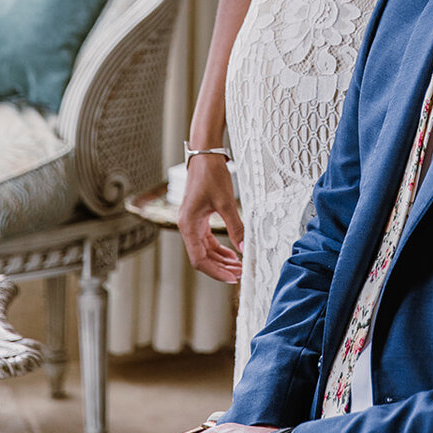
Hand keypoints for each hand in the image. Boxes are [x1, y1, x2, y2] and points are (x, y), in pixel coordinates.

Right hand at [178, 155, 243, 281]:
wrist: (205, 154)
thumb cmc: (212, 175)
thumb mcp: (226, 202)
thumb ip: (236, 227)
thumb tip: (245, 248)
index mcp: (188, 226)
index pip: (199, 260)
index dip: (216, 272)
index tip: (233, 278)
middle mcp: (187, 226)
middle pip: (202, 257)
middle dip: (221, 267)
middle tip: (240, 274)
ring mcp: (192, 222)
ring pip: (205, 250)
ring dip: (221, 259)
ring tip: (239, 265)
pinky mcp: (198, 217)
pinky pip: (207, 239)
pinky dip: (219, 248)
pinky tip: (233, 252)